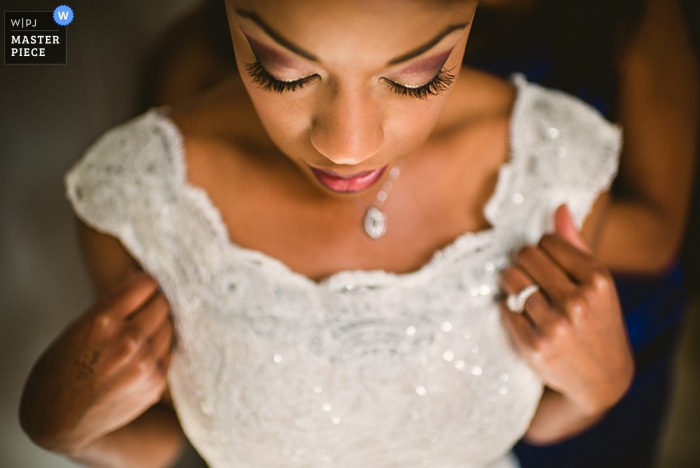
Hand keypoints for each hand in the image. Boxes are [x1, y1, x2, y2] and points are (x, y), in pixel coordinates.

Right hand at [20, 271, 173, 454]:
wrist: (58, 419)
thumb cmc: (63, 367)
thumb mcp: (80, 326)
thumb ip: (114, 301)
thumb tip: (139, 274)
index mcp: (104, 320)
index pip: (146, 284)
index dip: (143, 285)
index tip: (140, 289)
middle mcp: (128, 341)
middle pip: (162, 304)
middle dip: (152, 304)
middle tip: (140, 311)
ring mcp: (145, 364)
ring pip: (169, 327)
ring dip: (157, 327)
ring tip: (137, 335)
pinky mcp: (156, 383)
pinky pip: (168, 352)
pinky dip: (158, 350)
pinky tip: (139, 356)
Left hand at [500, 205, 633, 416]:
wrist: (601, 378)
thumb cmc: (597, 321)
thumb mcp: (597, 283)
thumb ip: (576, 244)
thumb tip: (558, 207)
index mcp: (597, 279)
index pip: (547, 241)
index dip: (543, 249)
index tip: (548, 262)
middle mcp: (577, 301)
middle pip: (525, 257)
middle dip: (524, 263)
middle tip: (532, 277)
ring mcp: (554, 324)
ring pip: (510, 279)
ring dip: (512, 282)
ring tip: (526, 293)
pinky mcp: (533, 345)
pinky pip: (504, 308)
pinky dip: (509, 308)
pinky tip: (525, 317)